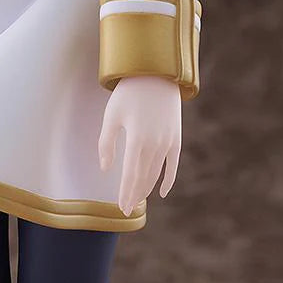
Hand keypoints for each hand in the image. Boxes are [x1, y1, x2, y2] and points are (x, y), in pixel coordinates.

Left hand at [98, 75, 181, 215]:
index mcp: (137, 140)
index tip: (122, 208)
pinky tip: (162, 192)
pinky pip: (173, 165)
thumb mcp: (112, 115)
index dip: (126, 193)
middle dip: (135, 195)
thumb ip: (106, 143)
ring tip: (138, 199)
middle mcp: (155, 145)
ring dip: (147, 188)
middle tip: (127, 208)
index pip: (131, 176)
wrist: (156, 73)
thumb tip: (106, 168)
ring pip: (157, 173)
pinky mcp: (176, 137)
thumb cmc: (129, 92)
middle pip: (144, 178)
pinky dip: (168, 180)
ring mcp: (168, 142)